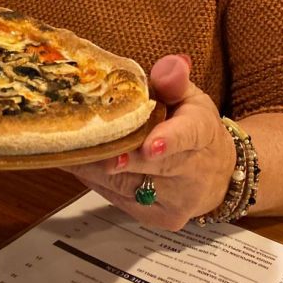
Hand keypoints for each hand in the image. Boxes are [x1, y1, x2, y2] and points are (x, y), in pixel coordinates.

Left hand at [65, 54, 234, 230]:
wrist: (216, 174)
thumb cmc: (191, 126)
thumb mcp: (189, 97)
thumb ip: (174, 81)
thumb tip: (172, 64)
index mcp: (202, 132)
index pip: (188, 135)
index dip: (168, 140)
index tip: (149, 145)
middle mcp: (193, 171)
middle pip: (151, 166)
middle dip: (116, 155)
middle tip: (84, 144)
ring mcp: (176, 200)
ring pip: (126, 184)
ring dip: (94, 166)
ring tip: (66, 148)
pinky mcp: (157, 218)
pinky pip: (118, 198)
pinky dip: (95, 180)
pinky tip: (78, 162)